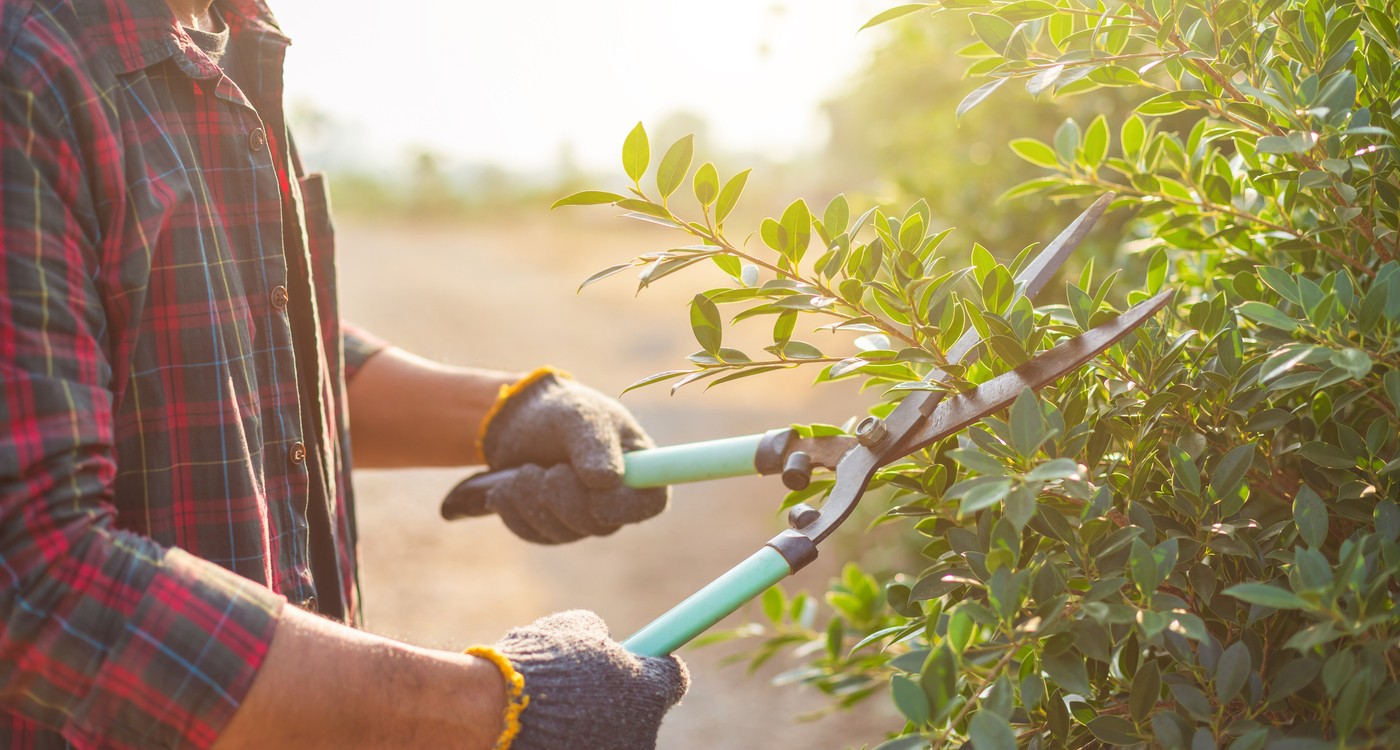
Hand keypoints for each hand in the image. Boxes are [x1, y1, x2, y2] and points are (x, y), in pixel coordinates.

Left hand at [480, 369, 668, 542]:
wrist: (522, 420)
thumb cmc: (562, 410)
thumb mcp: (580, 415)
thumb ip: (595, 443)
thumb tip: (606, 482)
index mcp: (640, 469)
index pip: (650, 504)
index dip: (623, 505)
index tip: (594, 488)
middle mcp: (617, 499)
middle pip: (600, 525)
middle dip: (563, 497)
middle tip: (542, 470)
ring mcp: (585, 518)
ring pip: (563, 532)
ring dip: (532, 501)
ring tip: (521, 471)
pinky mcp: (553, 526)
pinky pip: (536, 534)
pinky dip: (514, 512)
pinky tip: (503, 490)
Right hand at [489, 610, 687, 749]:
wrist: (496, 711)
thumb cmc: (538, 664)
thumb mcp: (574, 627)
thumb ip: (599, 634)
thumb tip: (602, 638)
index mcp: (650, 690)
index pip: (674, 678)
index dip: (655, 666)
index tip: (641, 661)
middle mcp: (644, 732)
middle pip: (643, 713)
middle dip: (620, 699)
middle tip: (585, 686)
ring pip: (614, 734)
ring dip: (596, 722)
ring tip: (557, 708)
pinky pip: (590, 746)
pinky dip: (575, 739)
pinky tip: (548, 728)